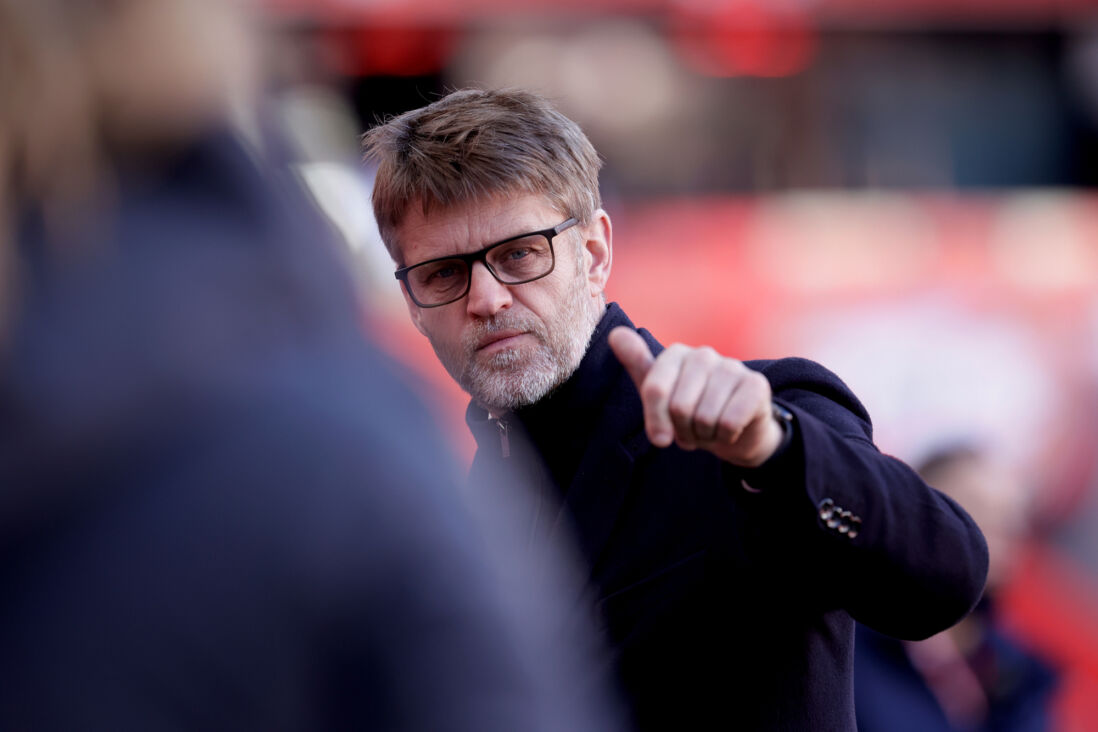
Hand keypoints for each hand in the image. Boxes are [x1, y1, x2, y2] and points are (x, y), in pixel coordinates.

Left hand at [607, 327, 783, 467]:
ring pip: (705, 418)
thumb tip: (615, 335)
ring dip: (705, 436)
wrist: (735, 430)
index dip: (656, 421)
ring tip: (709, 429)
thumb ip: (637, 365)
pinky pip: (729, 423)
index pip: (655, 390)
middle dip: (683, 430)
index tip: (660, 438)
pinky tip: (730, 429)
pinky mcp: (756, 384)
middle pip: (680, 408)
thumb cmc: (691, 409)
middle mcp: (704, 354)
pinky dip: (726, 436)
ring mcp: (733, 367)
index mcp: (676, 353)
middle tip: (691, 430)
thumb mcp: (660, 392)